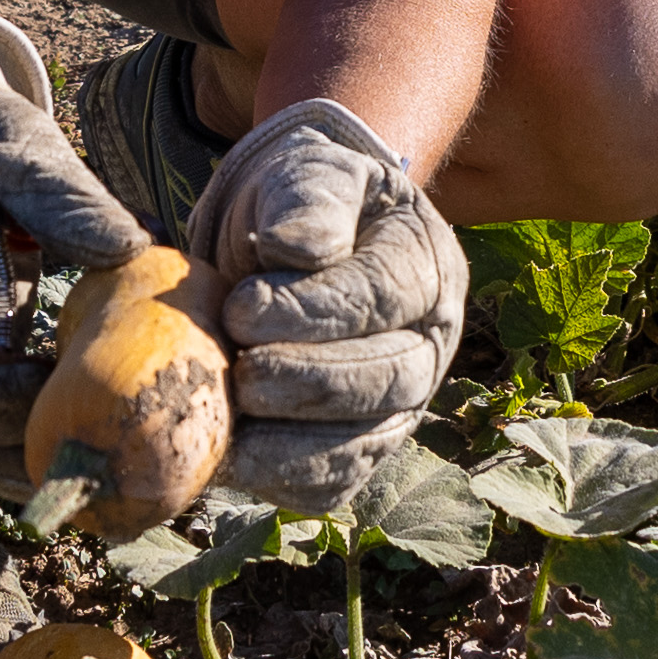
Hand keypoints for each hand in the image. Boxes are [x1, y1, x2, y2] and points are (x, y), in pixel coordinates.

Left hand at [184, 98, 468, 499]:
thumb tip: (295, 247)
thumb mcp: (309, 175)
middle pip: (388, 379)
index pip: (382, 298)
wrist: (290, 241)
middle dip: (308, 382)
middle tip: (242, 374)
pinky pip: (331, 484)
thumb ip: (309, 200)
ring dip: (291, 444)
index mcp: (426, 265)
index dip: (312, 311)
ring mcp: (402, 404)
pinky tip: (230, 457)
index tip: (241, 309)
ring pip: (364, 443)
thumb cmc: (302, 204)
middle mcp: (429, 343)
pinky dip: (279, 479)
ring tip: (228, 423)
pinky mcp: (361, 450)